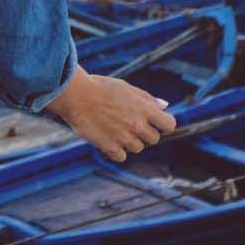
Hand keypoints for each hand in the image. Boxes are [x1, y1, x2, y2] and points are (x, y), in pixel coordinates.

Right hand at [48, 68, 175, 163]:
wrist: (75, 96)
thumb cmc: (100, 88)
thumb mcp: (126, 88)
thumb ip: (147, 98)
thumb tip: (164, 106)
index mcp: (145, 109)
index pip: (169, 124)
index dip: (162, 123)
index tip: (154, 121)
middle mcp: (138, 125)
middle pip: (154, 139)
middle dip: (144, 132)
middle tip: (128, 122)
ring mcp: (125, 138)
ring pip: (138, 148)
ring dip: (130, 141)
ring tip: (114, 128)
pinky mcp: (111, 148)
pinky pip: (121, 156)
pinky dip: (116, 150)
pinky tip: (107, 138)